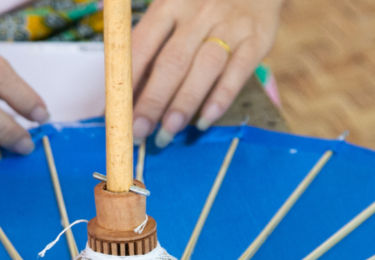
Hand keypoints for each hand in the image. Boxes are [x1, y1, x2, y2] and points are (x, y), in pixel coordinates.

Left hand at [131, 0, 283, 146]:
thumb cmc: (203, 4)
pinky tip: (205, 120)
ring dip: (184, 103)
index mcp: (169, 5)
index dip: (128, 80)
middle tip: (138, 130)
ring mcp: (229, 26)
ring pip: (204, 68)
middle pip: (172, 61)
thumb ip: (153, 46)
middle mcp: (198, 14)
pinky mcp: (257, 39)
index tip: (117, 111)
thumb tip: (129, 94)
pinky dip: (221, 98)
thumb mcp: (174, 10)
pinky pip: (239, 72)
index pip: (142, 45)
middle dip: (153, 99)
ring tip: (168, 131)